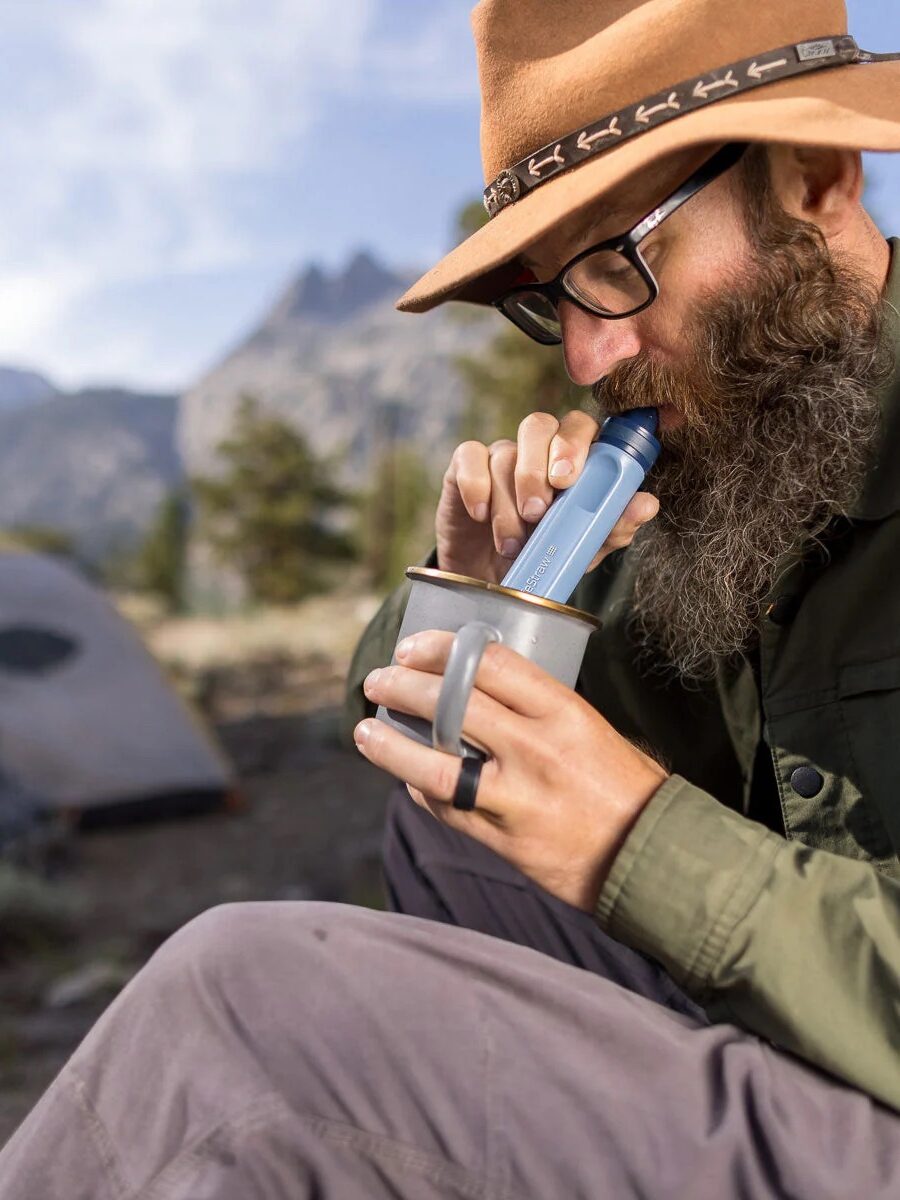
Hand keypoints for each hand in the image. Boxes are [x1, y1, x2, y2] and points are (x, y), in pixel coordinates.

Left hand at [354, 631, 667, 911]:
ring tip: (366, 731)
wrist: (650, 855)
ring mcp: (515, 798)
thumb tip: (475, 685)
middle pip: (451, 706)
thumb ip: (535, 708)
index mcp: (562, 712)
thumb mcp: (588, 727)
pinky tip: (406, 776)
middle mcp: (535, 750)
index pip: (488, 663)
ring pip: (434, 765)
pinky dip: (420, 788)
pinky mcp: (502, 839)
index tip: (413, 647)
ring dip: (391, 746)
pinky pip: (447, 808)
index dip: (441, 649)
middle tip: (378, 680)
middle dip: (403, 688)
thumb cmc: (623, 784)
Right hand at [435, 409, 658, 584]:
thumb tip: (647, 504)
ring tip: (512, 543)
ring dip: (507, 502)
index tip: (568, 481)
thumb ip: (613, 527)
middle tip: (539, 510)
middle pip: (538, 424)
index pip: (580, 427)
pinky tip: (480, 515)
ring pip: (503, 453)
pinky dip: (475, 487)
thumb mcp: (581, 549)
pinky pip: (468, 457)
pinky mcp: (464, 468)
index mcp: (572, 459)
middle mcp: (536, 450)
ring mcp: (499, 456)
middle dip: (537, 466)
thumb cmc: (544, 557)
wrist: (493, 583)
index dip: (575, 444)